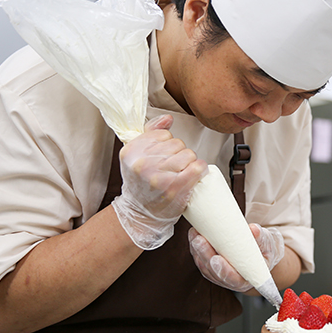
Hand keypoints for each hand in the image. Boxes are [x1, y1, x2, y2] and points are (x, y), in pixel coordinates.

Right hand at [112, 115, 207, 249]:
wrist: (141, 214)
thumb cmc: (141, 185)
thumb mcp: (136, 157)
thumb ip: (150, 133)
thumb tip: (168, 118)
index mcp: (131, 151)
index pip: (163, 133)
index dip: (167, 145)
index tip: (162, 158)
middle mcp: (143, 163)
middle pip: (177, 143)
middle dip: (179, 154)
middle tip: (171, 169)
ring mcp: (159, 175)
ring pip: (189, 153)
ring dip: (189, 163)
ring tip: (179, 174)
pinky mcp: (175, 187)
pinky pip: (198, 166)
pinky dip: (200, 170)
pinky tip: (193, 176)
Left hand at [188, 224, 284, 291]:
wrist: (258, 253)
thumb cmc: (263, 251)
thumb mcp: (267, 244)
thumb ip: (261, 239)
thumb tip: (254, 229)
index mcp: (246, 279)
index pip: (233, 279)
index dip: (224, 271)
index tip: (216, 259)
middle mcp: (229, 280)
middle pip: (213, 272)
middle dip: (205, 256)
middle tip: (199, 240)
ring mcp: (218, 274)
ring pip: (204, 266)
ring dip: (197, 251)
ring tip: (195, 234)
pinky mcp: (210, 266)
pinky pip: (200, 259)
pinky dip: (195, 247)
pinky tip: (193, 235)